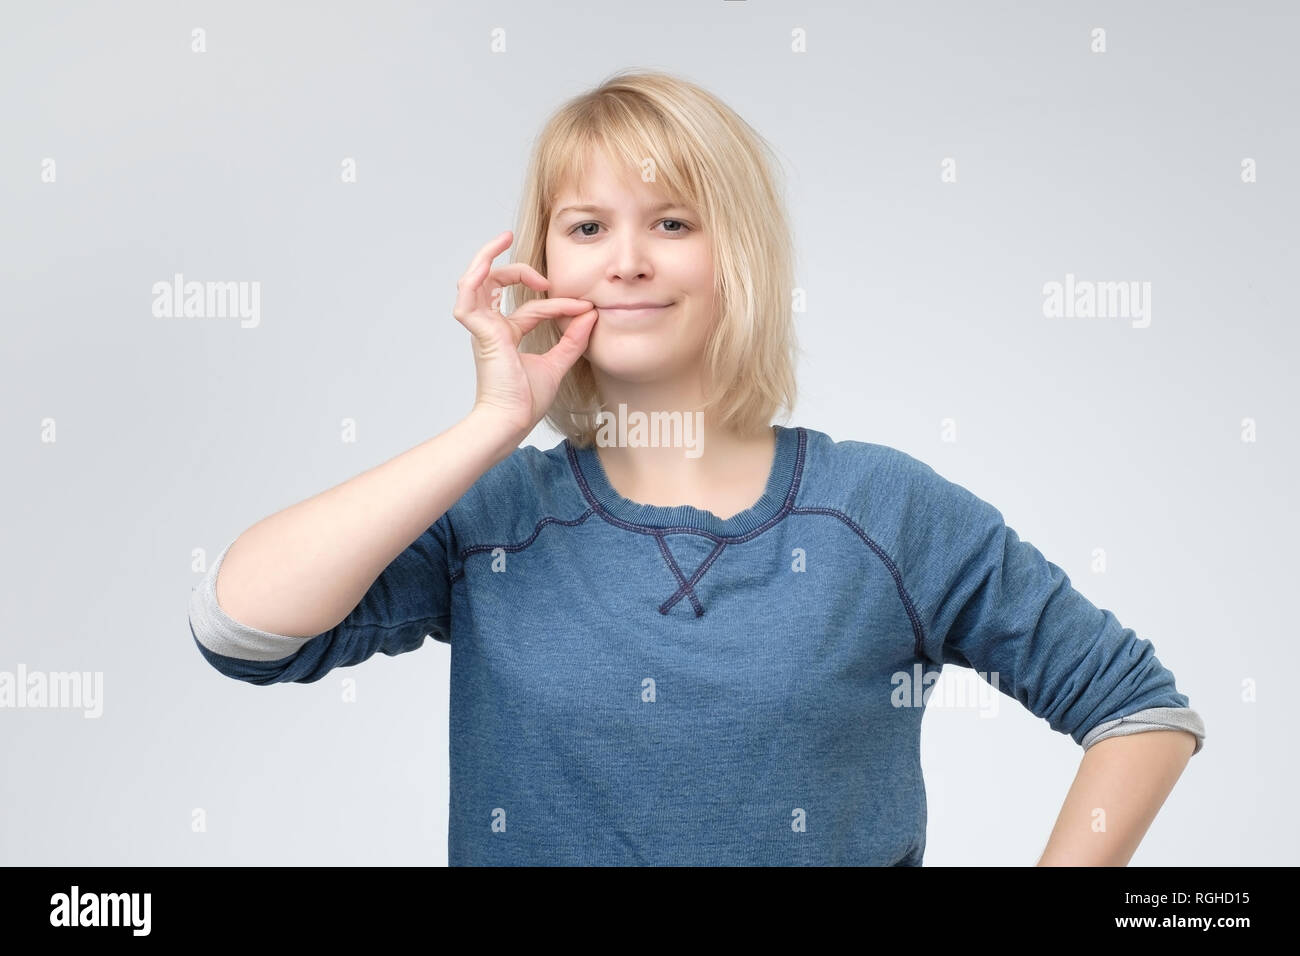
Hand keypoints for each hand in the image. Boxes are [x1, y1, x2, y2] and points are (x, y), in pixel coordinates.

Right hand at [452, 230, 597, 438]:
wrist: (510, 421)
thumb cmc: (525, 402)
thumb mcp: (557, 365)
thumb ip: (574, 340)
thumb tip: (591, 315)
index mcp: (506, 336)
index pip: (531, 308)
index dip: (558, 304)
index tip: (585, 309)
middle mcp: (491, 329)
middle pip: (496, 286)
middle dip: (517, 270)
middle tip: (543, 274)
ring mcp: (482, 328)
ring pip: (475, 281)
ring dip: (486, 257)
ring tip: (503, 239)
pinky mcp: (480, 330)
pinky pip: (468, 293)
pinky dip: (476, 273)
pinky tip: (490, 258)